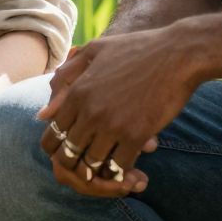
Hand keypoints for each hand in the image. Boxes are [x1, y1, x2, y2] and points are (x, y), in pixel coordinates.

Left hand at [36, 31, 186, 197]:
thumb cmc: (137, 50)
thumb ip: (65, 79)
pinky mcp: (137, 134)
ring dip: (100, 170)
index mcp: (77, 92)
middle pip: (68, 156)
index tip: (74, 149)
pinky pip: (119, 166)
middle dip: (77, 164)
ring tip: (111, 165)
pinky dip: (122, 170)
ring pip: (92, 165)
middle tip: (91, 163)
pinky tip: (130, 163)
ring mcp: (113, 124)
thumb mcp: (95, 51)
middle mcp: (90, 110)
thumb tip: (43, 114)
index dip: (59, 149)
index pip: (51, 137)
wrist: (178, 53)